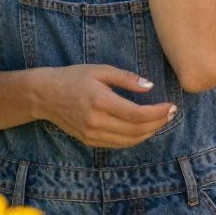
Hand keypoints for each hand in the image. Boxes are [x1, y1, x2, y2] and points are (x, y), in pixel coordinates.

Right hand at [35, 64, 176, 146]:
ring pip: (129, 141)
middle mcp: (96, 121)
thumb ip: (126, 78)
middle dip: (157, 123)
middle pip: (136, 130)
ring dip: (149, 133)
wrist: (45, 95)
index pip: (137, 114)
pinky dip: (134, 138)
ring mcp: (92, 134)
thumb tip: (150, 87)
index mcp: (100, 101)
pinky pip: (118, 144)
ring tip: (160, 121)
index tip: (171, 106)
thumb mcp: (100, 71)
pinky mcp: (89, 141)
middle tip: (171, 113)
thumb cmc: (73, 78)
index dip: (158, 113)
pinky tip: (143, 129)